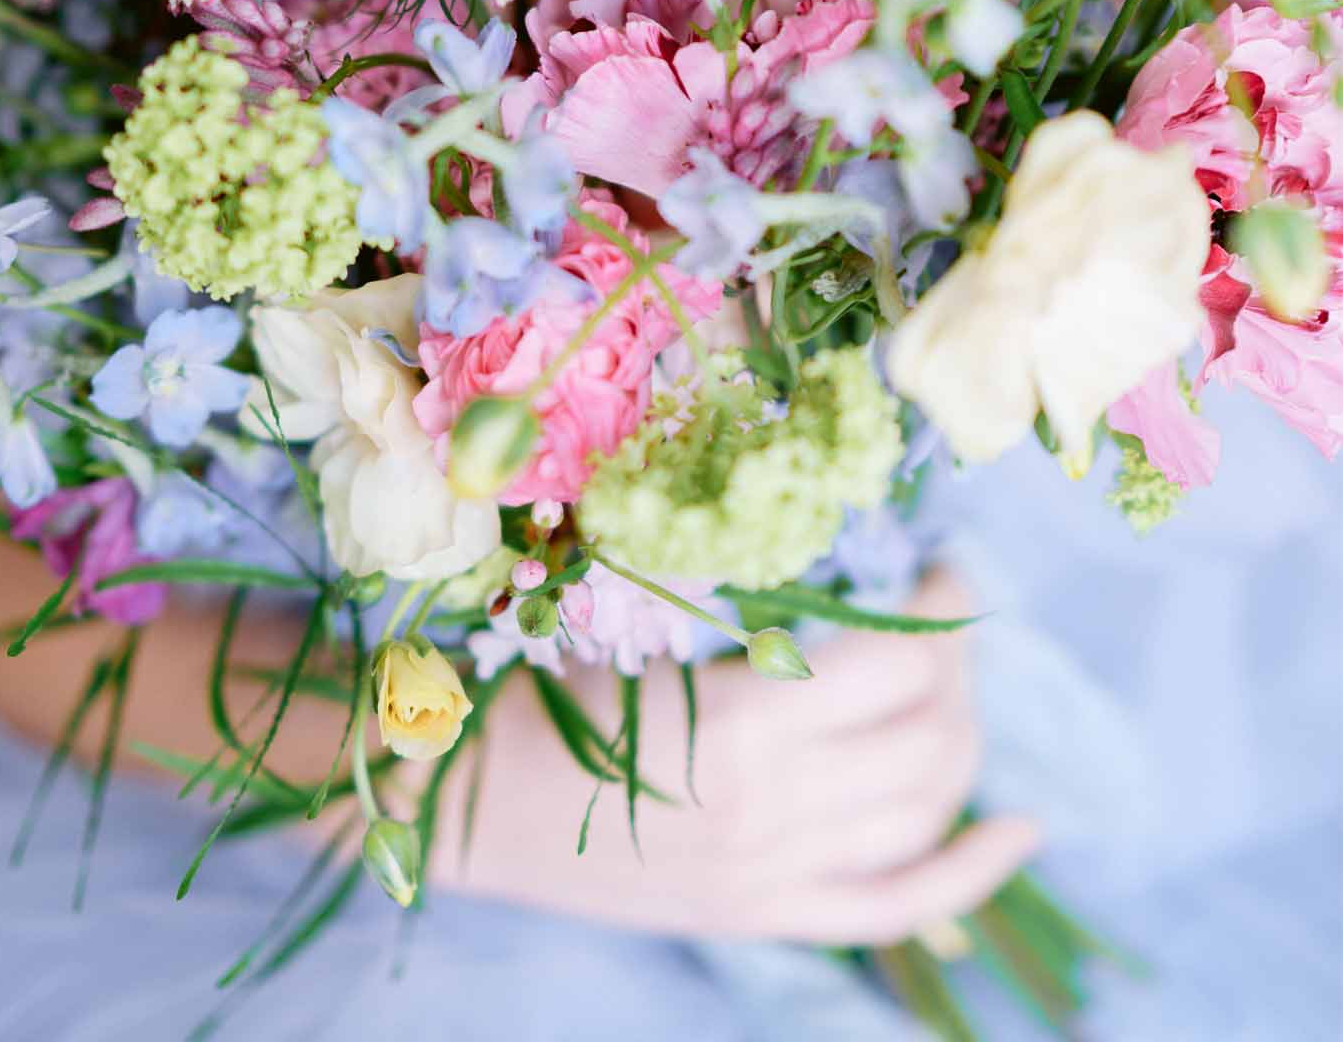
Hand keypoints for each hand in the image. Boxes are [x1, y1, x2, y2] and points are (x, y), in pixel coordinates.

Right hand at [427, 569, 1038, 943]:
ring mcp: (775, 871)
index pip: (897, 664)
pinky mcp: (765, 912)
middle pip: (930, 735)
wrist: (468, 801)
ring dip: (962, 738)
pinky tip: (1020, 830)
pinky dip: (970, 870)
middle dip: (959, 669)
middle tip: (941, 626)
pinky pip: (895, 904)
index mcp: (743, 722)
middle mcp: (776, 805)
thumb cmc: (547, 690)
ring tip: (952, 691)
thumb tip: (850, 590)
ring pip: (926, 807)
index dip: (941, 615)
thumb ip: (754, 628)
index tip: (944, 575)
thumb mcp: (647, 636)